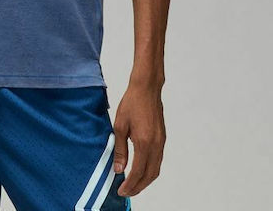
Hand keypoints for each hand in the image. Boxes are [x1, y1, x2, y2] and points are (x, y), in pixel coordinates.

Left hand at [112, 82, 165, 197]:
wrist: (147, 88)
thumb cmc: (132, 103)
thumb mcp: (120, 126)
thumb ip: (120, 150)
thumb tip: (119, 169)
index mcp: (144, 143)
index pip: (137, 172)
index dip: (129, 185)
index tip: (121, 191)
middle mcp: (155, 145)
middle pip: (149, 176)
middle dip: (138, 187)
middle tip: (126, 192)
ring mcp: (161, 142)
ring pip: (155, 169)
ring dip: (145, 180)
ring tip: (132, 185)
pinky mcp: (162, 138)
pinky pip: (158, 160)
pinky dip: (150, 170)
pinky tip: (141, 170)